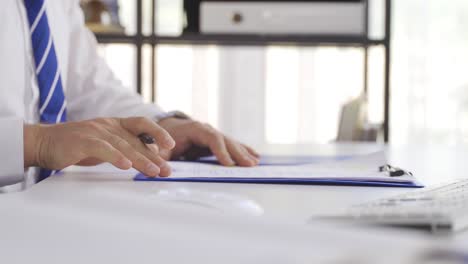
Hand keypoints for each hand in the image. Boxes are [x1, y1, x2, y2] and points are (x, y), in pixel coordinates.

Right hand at [24, 117, 174, 176]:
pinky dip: (115, 157)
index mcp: (115, 124)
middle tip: (166, 170)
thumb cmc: (77, 146)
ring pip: (123, 145)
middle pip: (136, 139)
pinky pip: (103, 148)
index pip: (142, 125)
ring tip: (153, 171)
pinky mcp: (83, 141)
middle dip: (153, 156)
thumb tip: (151, 155)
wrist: (44, 142)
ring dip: (140, 159)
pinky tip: (126, 166)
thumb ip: (126, 148)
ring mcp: (96, 131)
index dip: (157, 133)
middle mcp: (108, 125)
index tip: (170, 147)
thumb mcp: (107, 146)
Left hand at [158, 118, 259, 166]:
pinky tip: (255, 156)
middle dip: (238, 153)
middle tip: (249, 165)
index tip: (229, 164)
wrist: (168, 127)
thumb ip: (160, 156)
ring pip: (232, 143)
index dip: (221, 151)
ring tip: (255, 163)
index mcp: (195, 129)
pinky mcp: (218, 140)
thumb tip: (163, 170)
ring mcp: (214, 134)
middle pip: (226, 140)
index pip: (211, 138)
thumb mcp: (160, 147)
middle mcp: (207, 129)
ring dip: (244, 153)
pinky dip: (244, 150)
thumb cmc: (165, 138)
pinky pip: (232, 145)